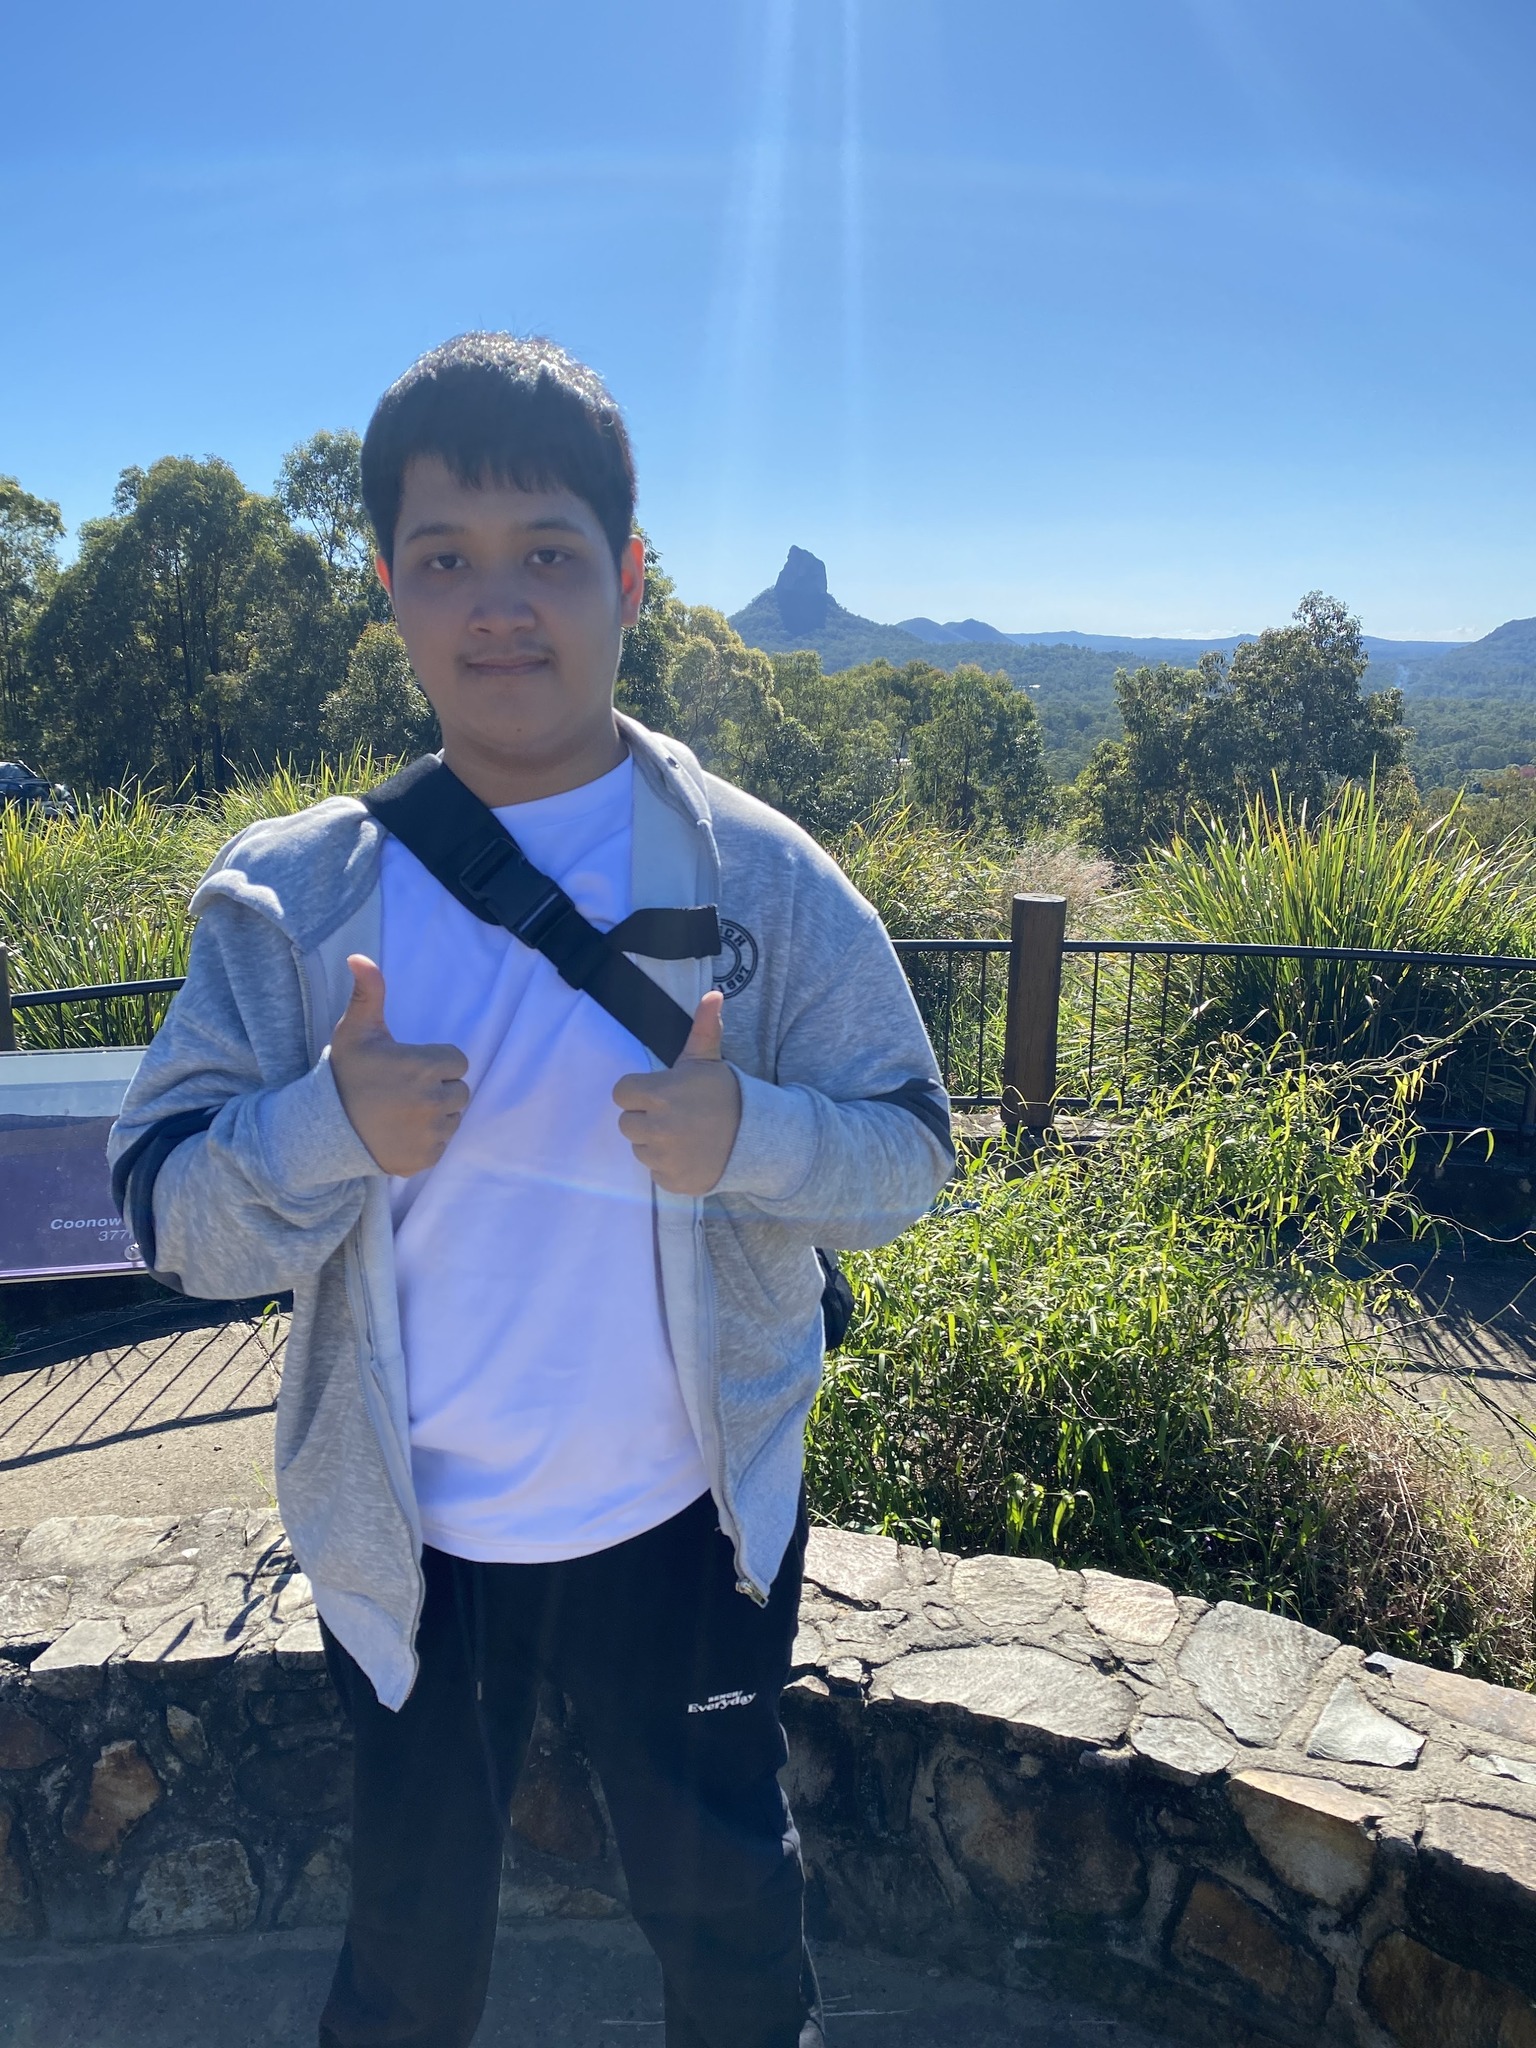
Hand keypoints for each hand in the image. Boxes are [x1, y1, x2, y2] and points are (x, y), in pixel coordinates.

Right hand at [329, 955, 469, 1176]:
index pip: (457, 1061)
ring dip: (437, 1114)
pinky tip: (401, 1132)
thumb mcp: (356, 1030)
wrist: (322, 1127)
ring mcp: (431, 1133)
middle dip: (440, 1088)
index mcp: (424, 1066)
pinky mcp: (425, 1159)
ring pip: (454, 1118)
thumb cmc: (345, 1075)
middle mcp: (433, 1101)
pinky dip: (427, 1140)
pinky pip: (441, 1144)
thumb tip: (359, 956)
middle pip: (460, 1091)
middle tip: (406, 1090)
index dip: (436, 1063)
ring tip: (403, 1111)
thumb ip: (369, 993)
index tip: (411, 1067)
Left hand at [613, 990, 741, 1194]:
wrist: (758, 1137)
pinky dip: (669, 1167)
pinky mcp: (671, 1181)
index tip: (659, 1094)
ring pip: (640, 1149)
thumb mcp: (710, 1061)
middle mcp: (657, 1128)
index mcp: (660, 1093)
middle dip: (645, 1118)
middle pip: (626, 1123)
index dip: (637, 1092)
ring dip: (656, 1144)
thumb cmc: (726, 1095)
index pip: (621, 1093)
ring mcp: (664, 1158)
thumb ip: (703, 1028)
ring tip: (684, 1135)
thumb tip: (713, 993)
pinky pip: (655, 1173)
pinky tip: (690, 1155)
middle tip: (674, 1115)